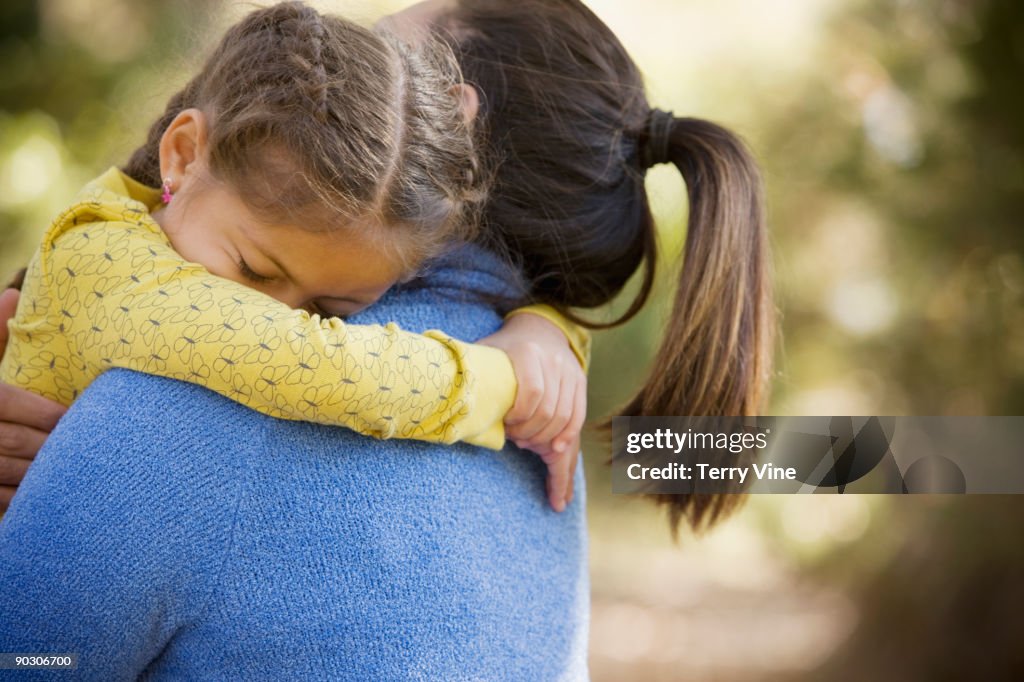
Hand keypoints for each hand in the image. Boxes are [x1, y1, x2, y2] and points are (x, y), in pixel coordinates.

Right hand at [0, 288, 66, 510]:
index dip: (42, 412)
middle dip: (52, 446)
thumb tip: (13, 294)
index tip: (74, 417)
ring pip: (6, 476)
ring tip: (82, 476)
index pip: (2, 401)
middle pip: (9, 443)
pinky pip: (0, 504)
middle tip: (92, 450)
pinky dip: (25, 502)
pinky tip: (53, 499)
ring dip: (44, 478)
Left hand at [478, 312, 586, 511]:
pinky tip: (556, 450)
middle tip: (515, 440)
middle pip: (549, 409)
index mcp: (527, 352)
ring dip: (546, 437)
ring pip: (564, 416)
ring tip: (529, 444)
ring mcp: (570, 371)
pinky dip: (567, 436)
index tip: (506, 425)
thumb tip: (446, 401)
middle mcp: (553, 361)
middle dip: (531, 432)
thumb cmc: (504, 348)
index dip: (519, 415)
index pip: (531, 391)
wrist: (538, 329)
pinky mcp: (580, 381)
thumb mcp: (486, 353)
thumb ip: (473, 374)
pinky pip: (577, 415)